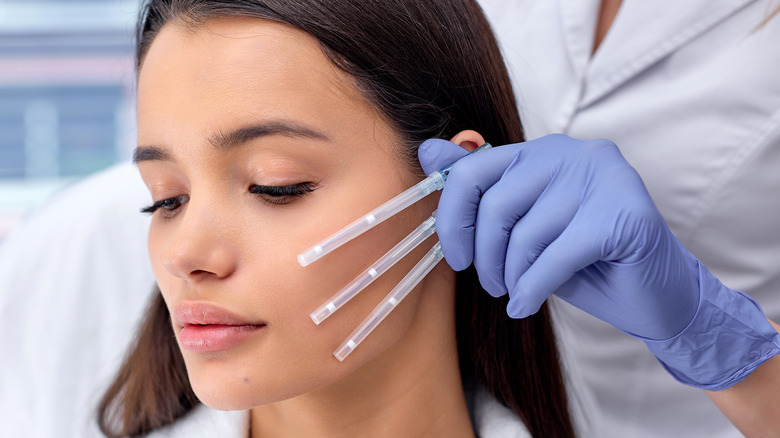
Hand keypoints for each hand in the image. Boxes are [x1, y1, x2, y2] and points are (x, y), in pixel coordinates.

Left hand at [419, 134, 698, 339]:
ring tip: (515, 293)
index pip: (475, 168)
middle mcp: (575, 154)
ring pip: (526, 234)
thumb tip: (427, 152)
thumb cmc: (584, 261)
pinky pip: (554, 258)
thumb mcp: (522, 224)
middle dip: (485, 256)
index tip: (457, 256)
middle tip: (491, 284)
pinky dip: (532, 289)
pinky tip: (526, 305)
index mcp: (544, 151)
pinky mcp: (625, 215)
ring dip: (511, 276)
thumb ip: (479, 187)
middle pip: (497, 204)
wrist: (656, 296)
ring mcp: (605, 179)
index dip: (453, 217)